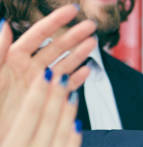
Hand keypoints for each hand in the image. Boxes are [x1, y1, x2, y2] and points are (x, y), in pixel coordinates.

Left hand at [0, 4, 96, 140]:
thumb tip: (4, 25)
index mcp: (12, 59)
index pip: (38, 35)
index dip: (56, 21)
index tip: (72, 11)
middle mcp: (27, 70)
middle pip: (55, 47)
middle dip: (74, 35)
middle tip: (91, 27)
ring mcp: (38, 85)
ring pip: (63, 64)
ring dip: (79, 54)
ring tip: (93, 44)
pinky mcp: (46, 100)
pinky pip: (64, 86)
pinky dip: (76, 79)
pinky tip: (87, 71)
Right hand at [0, 8, 86, 146]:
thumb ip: (1, 126)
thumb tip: (14, 116)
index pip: (30, 113)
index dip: (40, 90)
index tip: (45, 73)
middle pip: (50, 120)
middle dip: (56, 94)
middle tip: (61, 75)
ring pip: (64, 135)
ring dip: (68, 112)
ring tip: (70, 94)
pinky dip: (74, 137)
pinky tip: (76, 125)